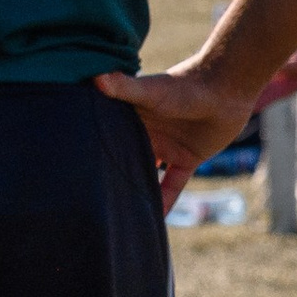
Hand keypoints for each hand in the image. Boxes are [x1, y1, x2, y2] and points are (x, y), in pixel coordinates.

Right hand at [96, 63, 254, 210]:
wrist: (227, 88)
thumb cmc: (186, 84)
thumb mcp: (150, 90)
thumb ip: (124, 87)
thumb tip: (95, 78)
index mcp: (131, 116)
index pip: (106, 135)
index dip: (90, 149)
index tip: (69, 168)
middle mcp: (146, 133)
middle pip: (124, 158)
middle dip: (110, 175)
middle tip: (86, 199)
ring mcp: (166, 147)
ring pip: (146, 174)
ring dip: (136, 189)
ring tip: (116, 214)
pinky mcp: (188, 159)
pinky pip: (173, 184)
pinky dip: (166, 200)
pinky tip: (155, 218)